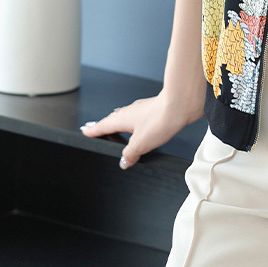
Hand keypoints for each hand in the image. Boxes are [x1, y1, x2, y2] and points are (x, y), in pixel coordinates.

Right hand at [79, 90, 203, 169]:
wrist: (181, 104)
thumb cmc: (161, 118)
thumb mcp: (141, 143)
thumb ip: (130, 154)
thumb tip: (124, 162)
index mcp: (122, 119)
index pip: (103, 125)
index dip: (94, 130)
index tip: (86, 131)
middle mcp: (131, 111)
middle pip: (114, 119)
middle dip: (105, 125)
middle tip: (98, 129)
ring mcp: (144, 109)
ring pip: (127, 117)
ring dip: (121, 123)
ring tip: (118, 129)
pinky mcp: (156, 110)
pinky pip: (140, 118)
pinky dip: (136, 123)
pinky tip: (143, 128)